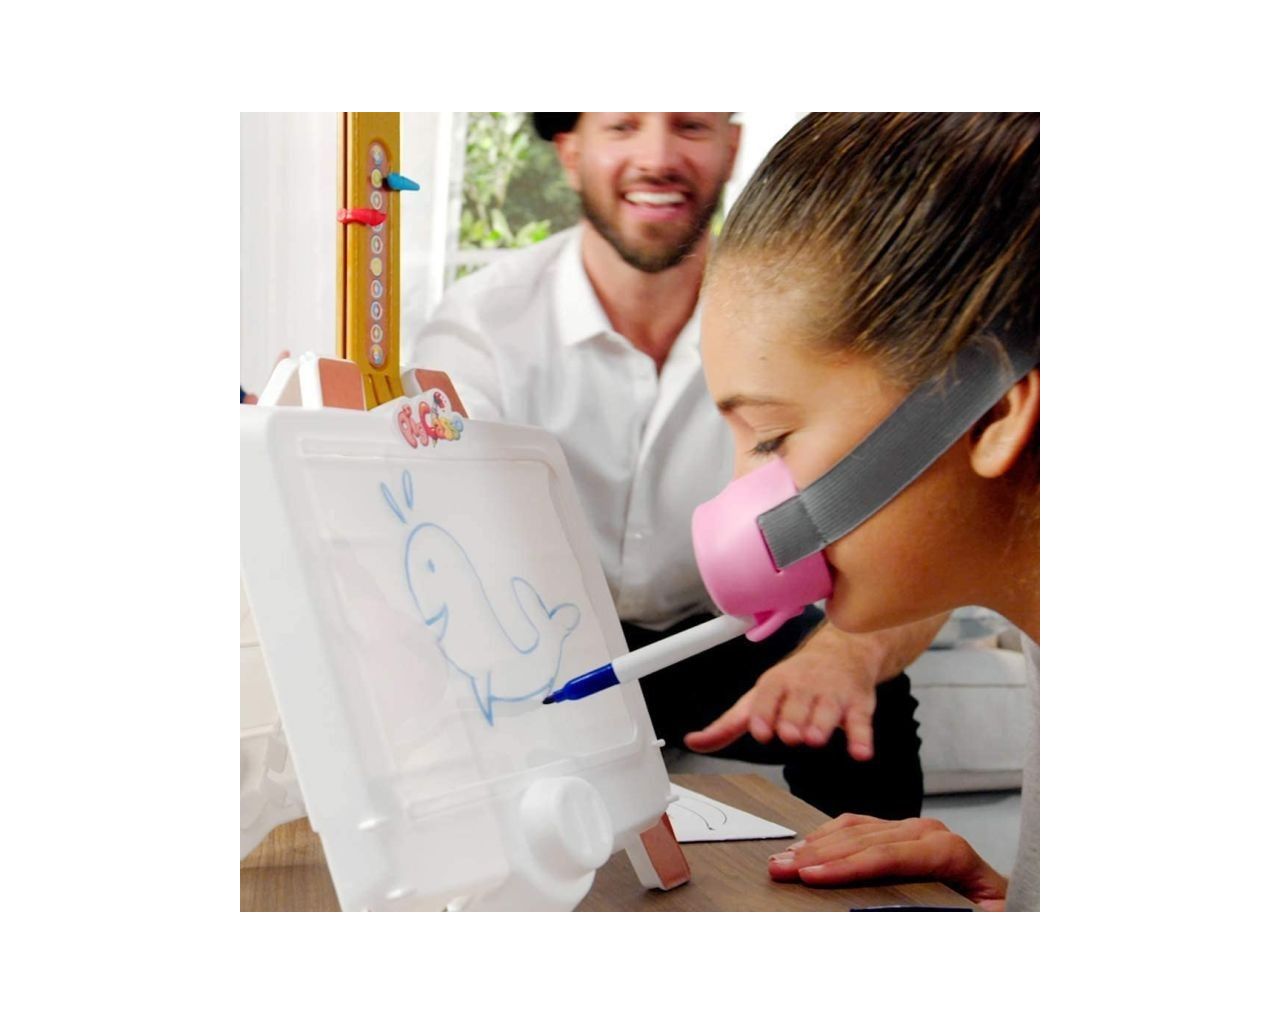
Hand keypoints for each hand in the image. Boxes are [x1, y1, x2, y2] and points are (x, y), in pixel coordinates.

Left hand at [683, 623, 880, 760]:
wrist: (842, 653)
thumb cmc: (794, 682)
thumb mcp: (758, 698)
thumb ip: (728, 725)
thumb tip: (694, 743)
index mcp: (776, 684)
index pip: (766, 697)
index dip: (763, 714)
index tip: (760, 730)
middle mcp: (804, 687)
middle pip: (797, 707)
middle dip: (792, 721)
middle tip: (790, 734)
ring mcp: (832, 695)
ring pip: (827, 711)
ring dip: (821, 724)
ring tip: (813, 737)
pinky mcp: (859, 705)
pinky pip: (861, 722)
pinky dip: (861, 737)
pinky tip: (860, 752)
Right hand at [767, 813, 1008, 910]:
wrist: (1005, 903)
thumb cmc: (991, 912)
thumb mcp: (983, 919)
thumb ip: (953, 914)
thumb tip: (906, 913)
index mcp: (948, 851)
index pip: (886, 856)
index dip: (845, 867)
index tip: (811, 878)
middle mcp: (928, 833)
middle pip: (862, 840)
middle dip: (817, 856)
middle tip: (780, 868)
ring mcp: (912, 830)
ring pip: (854, 829)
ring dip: (815, 845)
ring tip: (782, 860)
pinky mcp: (900, 833)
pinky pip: (857, 826)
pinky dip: (827, 836)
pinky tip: (805, 847)